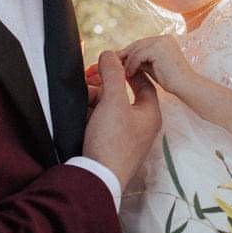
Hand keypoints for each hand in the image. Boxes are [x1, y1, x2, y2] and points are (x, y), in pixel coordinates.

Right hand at [83, 51, 161, 184]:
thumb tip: (109, 54)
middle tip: (88, 79)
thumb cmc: (112, 142)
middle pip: (122, 95)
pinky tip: (81, 115)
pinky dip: (91, 116)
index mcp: (150, 113)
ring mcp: (127, 137)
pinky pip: (102, 123)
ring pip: (110, 109)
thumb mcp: (112, 101)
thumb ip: (112, 74)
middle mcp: (142, 125)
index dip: (127, 69)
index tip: (110, 62)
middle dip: (103, 86)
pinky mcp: (112, 146)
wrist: (98, 178)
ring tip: (81, 99)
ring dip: (94, 100)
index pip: (143, 82)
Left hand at [120, 35, 194, 95]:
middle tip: (114, 65)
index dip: (129, 53)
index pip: (142, 44)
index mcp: (165, 39)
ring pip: (136, 49)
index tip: (119, 63)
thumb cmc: (172, 80)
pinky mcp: (158, 49)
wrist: (187, 86)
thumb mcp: (154, 66)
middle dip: (125, 55)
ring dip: (127, 62)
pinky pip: (138, 55)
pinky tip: (129, 74)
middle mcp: (164, 37)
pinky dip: (132, 64)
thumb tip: (122, 59)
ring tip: (123, 73)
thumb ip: (141, 60)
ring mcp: (161, 42)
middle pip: (137, 44)